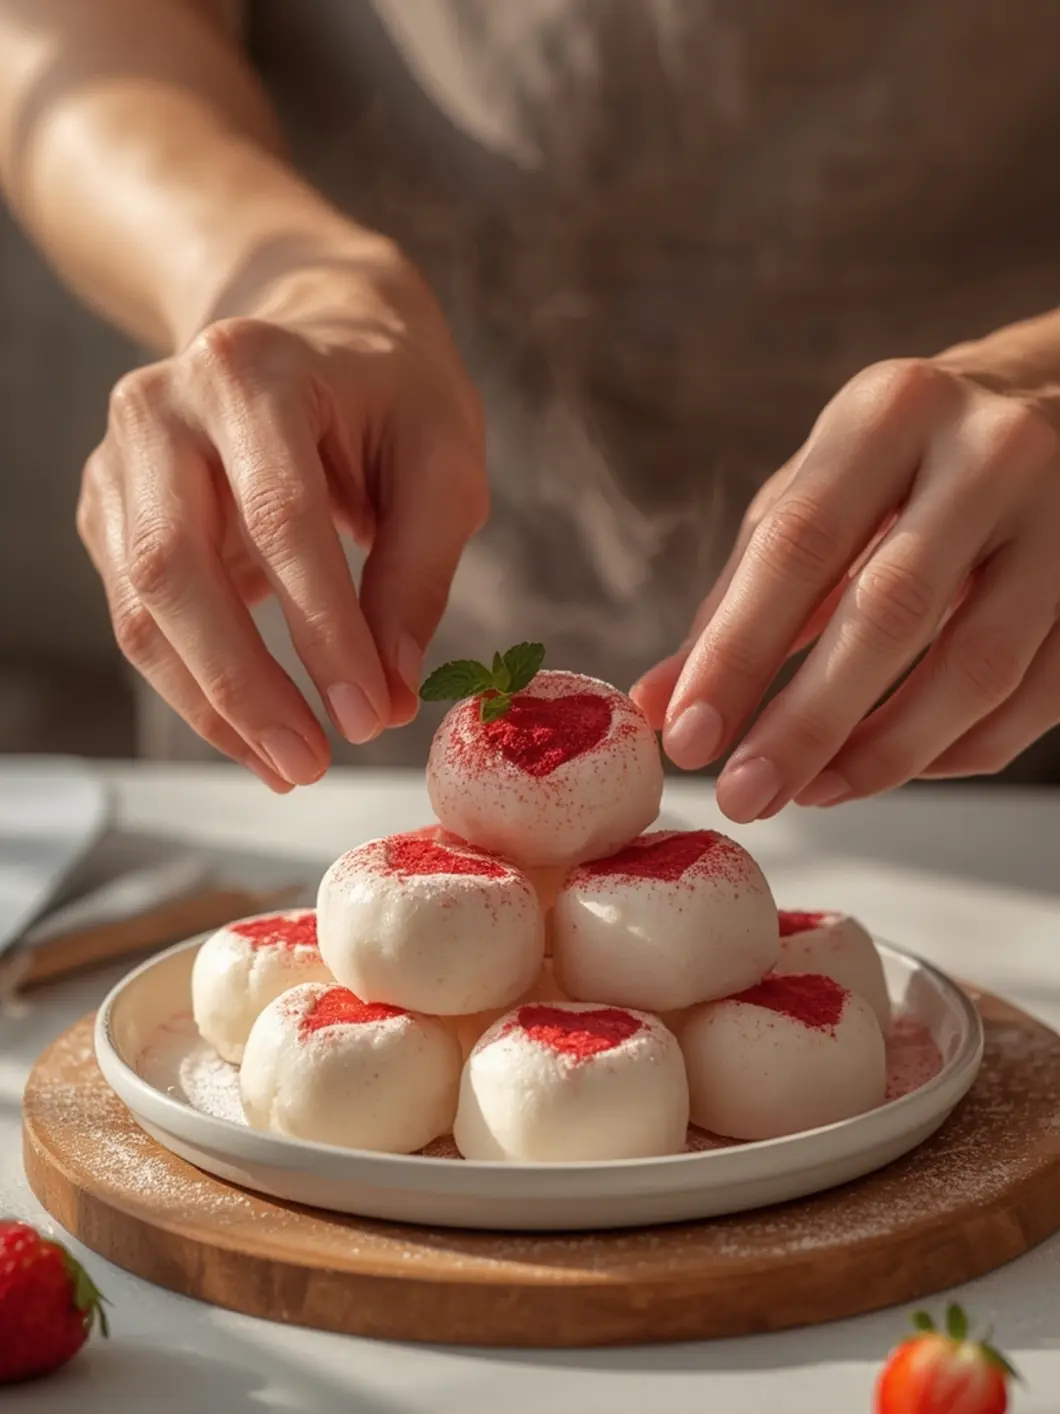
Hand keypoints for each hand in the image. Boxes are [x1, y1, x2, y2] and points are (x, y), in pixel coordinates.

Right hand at [77, 246, 486, 789]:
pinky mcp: (111, 510)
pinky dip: (195, 687)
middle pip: (173, 564)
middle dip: (243, 682)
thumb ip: (418, 571)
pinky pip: (140, 618)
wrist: (314, 330)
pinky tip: (254, 733)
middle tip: (313, 763)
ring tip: (289, 766)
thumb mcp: (441, 462)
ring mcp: (121, 458)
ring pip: (142, 605)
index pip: (280, 516)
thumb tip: (390, 691)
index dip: (323, 628)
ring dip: (211, 703)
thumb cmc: (391, 395)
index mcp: (252, 369)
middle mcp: (161, 405)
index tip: (369, 716)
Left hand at [634, 357, 1059, 820]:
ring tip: (815, 792)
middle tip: (746, 794)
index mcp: (892, 411)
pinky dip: (959, 749)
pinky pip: (1036, 696)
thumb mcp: (815, 492)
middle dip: (808, 721)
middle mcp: (990, 452)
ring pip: (978, 666)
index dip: (738, 651)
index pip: (799, 545)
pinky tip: (895, 766)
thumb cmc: (908, 459)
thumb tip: (660, 704)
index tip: (688, 735)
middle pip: (892, 611)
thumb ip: (740, 596)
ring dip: (888, 751)